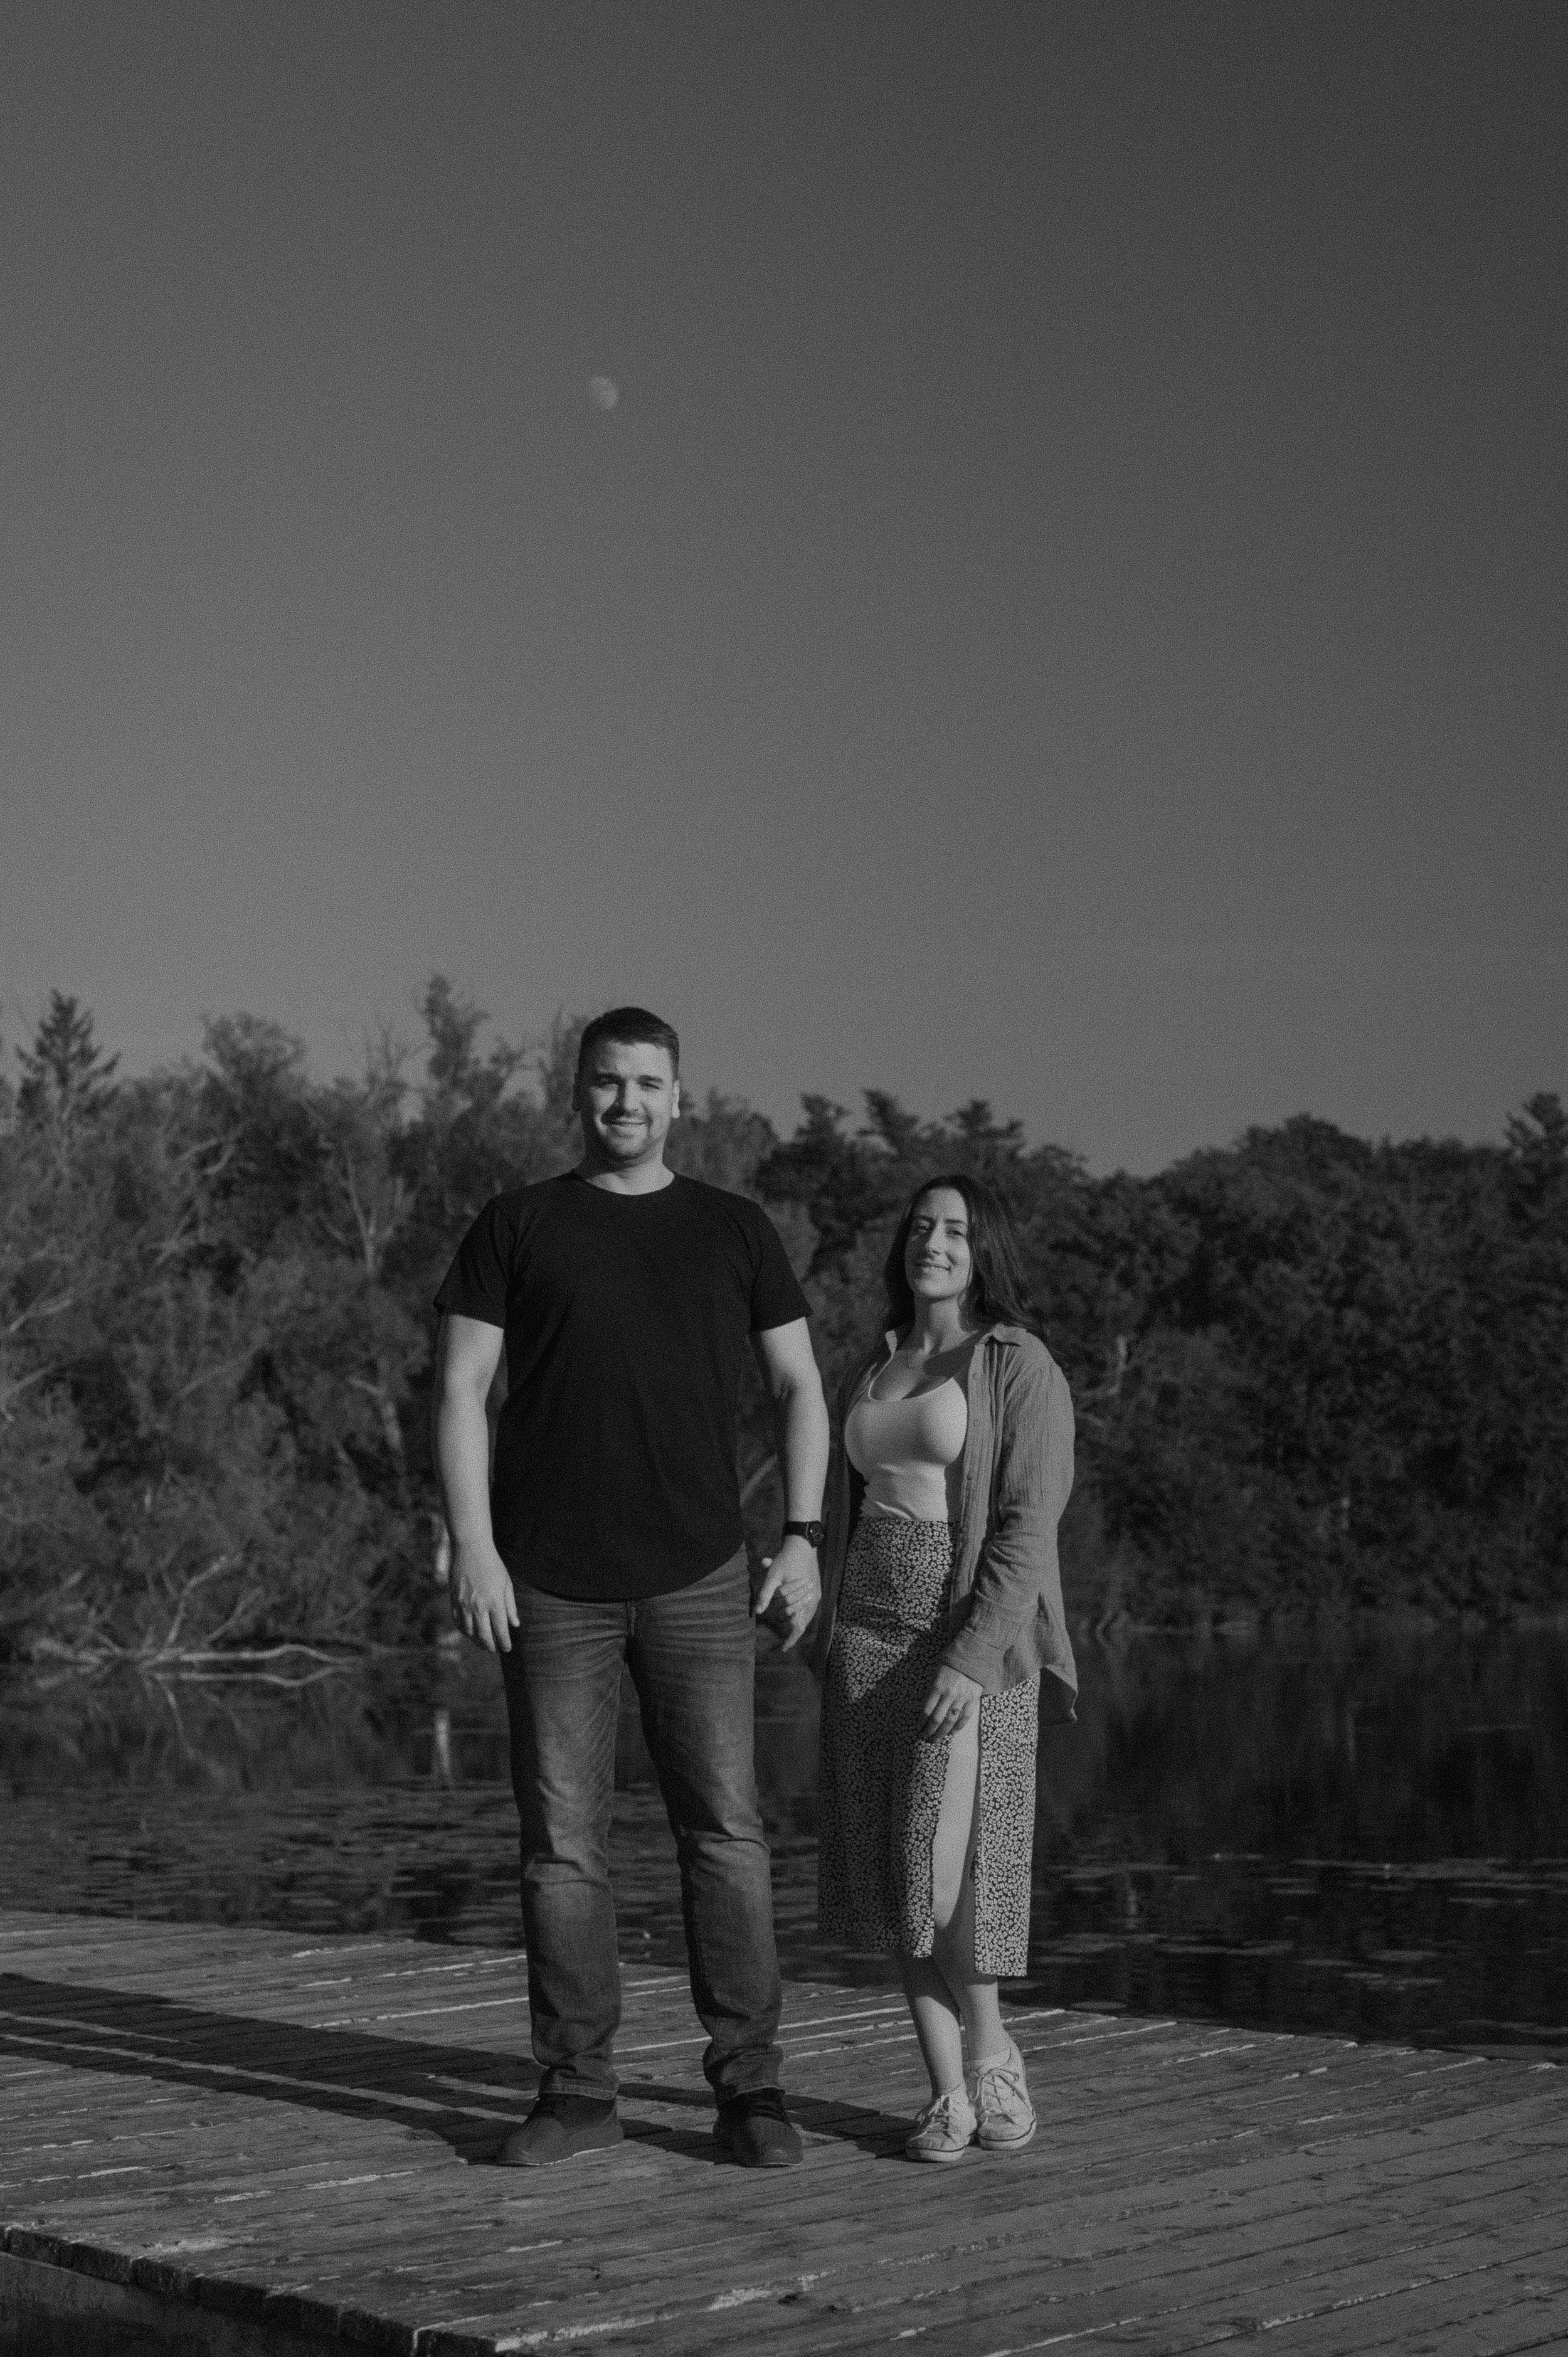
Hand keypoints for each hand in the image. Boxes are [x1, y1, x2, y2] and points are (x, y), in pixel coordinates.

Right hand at [448, 1535, 518, 1653]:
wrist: (471, 1548)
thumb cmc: (493, 1564)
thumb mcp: (507, 1584)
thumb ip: (510, 1606)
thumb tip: (514, 1624)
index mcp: (495, 1602)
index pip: (500, 1631)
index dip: (504, 1642)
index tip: (507, 1648)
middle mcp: (479, 1606)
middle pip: (484, 1636)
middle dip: (491, 1646)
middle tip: (495, 1650)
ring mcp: (464, 1605)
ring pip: (470, 1632)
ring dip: (477, 1641)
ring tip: (483, 1644)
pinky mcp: (454, 1601)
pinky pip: (458, 1622)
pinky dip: (465, 1631)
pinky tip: (470, 1633)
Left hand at [754, 1534, 821, 1650]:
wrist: (802, 1545)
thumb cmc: (786, 1560)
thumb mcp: (773, 1577)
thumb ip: (765, 1595)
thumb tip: (758, 1612)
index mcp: (805, 1599)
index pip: (798, 1627)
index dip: (791, 1639)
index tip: (783, 1649)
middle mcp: (814, 1600)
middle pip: (804, 1623)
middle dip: (792, 1630)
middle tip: (782, 1638)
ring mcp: (817, 1595)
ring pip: (807, 1616)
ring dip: (796, 1622)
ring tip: (787, 1630)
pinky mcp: (818, 1591)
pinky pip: (810, 1609)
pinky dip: (801, 1614)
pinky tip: (794, 1615)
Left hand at [920, 1662, 981, 1742]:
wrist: (973, 1653)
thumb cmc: (951, 1660)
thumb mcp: (936, 1671)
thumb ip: (931, 1688)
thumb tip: (925, 1706)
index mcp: (937, 1686)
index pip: (926, 1710)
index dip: (921, 1722)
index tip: (917, 1728)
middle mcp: (949, 1694)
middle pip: (937, 1719)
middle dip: (930, 1731)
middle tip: (925, 1738)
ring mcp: (962, 1697)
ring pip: (951, 1720)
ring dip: (942, 1732)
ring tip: (937, 1739)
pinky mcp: (973, 1698)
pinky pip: (965, 1716)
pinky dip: (959, 1726)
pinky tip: (953, 1732)